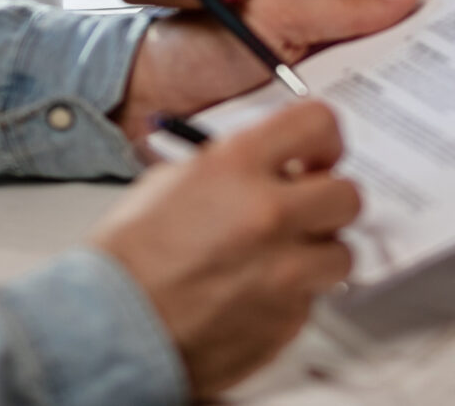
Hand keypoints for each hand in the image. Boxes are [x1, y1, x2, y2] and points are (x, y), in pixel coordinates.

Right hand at [91, 101, 359, 395]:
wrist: (107, 329)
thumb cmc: (126, 260)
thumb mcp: (171, 183)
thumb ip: (230, 169)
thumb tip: (269, 168)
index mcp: (236, 167)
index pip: (318, 124)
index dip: (324, 139)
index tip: (320, 154)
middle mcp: (268, 214)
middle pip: (347, 195)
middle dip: (328, 201)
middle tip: (307, 209)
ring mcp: (283, 272)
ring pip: (340, 254)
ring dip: (317, 254)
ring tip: (281, 260)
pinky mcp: (285, 321)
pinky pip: (310, 301)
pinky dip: (291, 298)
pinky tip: (256, 295)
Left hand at [115, 0, 425, 143]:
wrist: (138, 98)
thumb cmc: (192, 44)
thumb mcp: (271, 13)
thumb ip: (339, 7)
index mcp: (319, 11)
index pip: (389, 8)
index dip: (428, 13)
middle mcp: (323, 54)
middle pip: (391, 62)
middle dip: (429, 71)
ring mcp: (313, 99)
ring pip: (374, 107)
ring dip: (403, 116)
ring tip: (450, 122)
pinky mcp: (298, 143)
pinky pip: (343, 148)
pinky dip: (366, 153)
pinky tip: (393, 161)